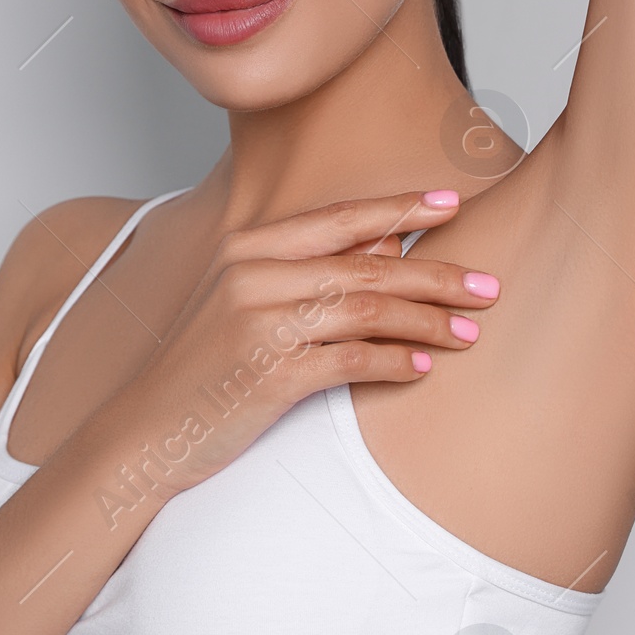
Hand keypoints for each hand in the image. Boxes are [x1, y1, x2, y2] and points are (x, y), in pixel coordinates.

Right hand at [98, 190, 498, 500]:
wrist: (146, 431)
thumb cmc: (203, 368)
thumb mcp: (246, 304)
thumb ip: (310, 270)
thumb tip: (388, 244)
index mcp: (247, 248)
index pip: (339, 218)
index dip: (400, 207)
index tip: (453, 202)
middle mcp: (252, 275)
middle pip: (366, 264)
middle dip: (437, 273)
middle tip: (488, 285)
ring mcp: (260, 324)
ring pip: (367, 309)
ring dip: (428, 321)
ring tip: (470, 332)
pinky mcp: (270, 375)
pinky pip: (352, 361)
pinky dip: (394, 363)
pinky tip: (422, 370)